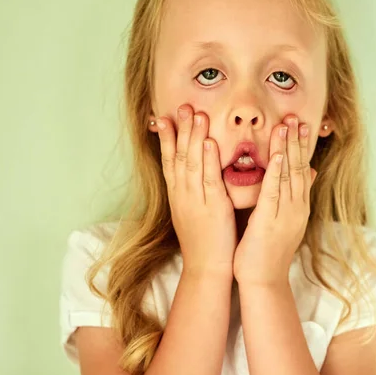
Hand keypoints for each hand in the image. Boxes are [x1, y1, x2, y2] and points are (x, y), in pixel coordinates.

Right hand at [157, 104, 236, 277]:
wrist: (206, 268)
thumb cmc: (204, 241)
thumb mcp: (193, 212)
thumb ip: (193, 192)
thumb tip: (195, 174)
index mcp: (178, 196)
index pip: (169, 161)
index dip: (166, 138)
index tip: (163, 117)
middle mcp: (182, 195)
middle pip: (178, 157)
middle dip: (179, 130)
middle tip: (182, 105)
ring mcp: (195, 201)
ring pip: (191, 164)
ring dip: (193, 137)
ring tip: (196, 114)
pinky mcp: (212, 208)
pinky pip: (209, 180)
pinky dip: (208, 160)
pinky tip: (209, 143)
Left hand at [233, 116, 315, 285]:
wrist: (263, 281)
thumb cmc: (267, 252)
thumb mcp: (282, 221)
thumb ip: (292, 197)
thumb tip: (306, 173)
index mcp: (297, 206)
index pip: (300, 170)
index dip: (300, 147)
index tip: (299, 124)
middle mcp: (296, 207)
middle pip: (298, 167)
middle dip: (297, 141)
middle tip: (296, 116)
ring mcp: (286, 213)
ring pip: (289, 175)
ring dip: (288, 148)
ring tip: (288, 124)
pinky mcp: (271, 220)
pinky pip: (275, 192)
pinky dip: (277, 172)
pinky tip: (278, 154)